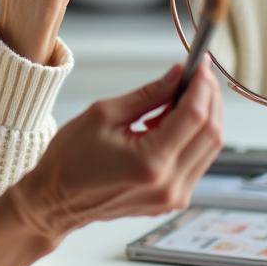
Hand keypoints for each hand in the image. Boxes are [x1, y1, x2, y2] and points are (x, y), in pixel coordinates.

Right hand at [0, 60, 221, 265]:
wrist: (55, 200)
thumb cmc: (69, 160)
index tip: (200, 65)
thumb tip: (176, 76)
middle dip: (210, 99)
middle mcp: (169, 184)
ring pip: (209, 149)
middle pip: (211, 133)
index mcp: (150, 162)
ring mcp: (173, 197)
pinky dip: (192, 138)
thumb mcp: (103, 114)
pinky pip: (197, 162)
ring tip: (181, 97)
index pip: (194, 116)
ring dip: (204, 117)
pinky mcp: (172, 200)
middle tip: (198, 75)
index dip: (201, 86)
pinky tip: (172, 123)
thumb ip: (147, 95)